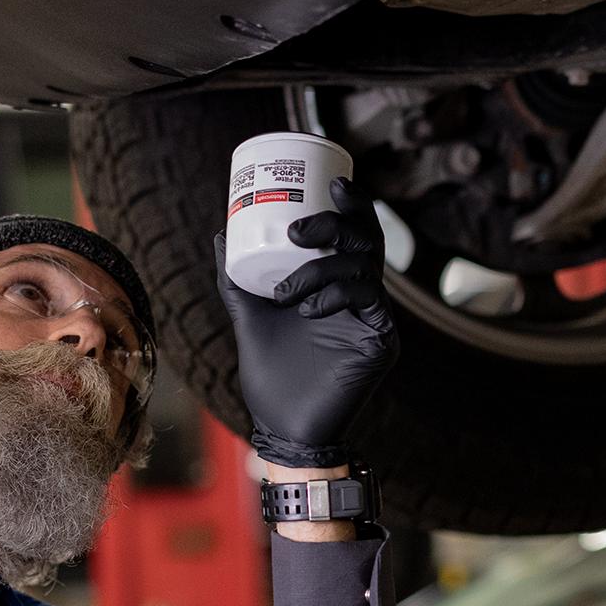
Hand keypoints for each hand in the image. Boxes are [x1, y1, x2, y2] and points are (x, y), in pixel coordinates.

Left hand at [213, 173, 397, 466]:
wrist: (281, 425)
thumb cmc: (271, 373)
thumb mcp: (249, 315)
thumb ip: (236, 278)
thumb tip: (223, 232)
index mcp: (336, 284)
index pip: (352, 232)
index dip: (350, 202)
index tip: (330, 181)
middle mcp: (361, 296)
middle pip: (367, 239)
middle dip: (336, 223)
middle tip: (297, 229)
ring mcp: (374, 317)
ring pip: (363, 267)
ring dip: (320, 269)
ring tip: (285, 292)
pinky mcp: (382, 340)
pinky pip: (367, 300)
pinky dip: (335, 295)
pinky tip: (309, 310)